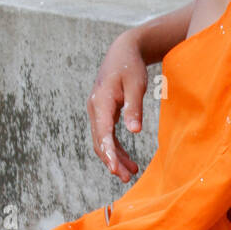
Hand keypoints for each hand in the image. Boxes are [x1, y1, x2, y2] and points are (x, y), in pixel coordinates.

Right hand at [87, 28, 148, 180]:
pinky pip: (107, 136)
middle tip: (126, 178)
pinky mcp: (103, 114)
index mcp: (101, 102)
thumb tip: (135, 132)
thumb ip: (134, 108)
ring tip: (130, 173)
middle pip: (100, 141)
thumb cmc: (130, 67)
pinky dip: (116, 149)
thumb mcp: (136, 86)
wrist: (122, 51)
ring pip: (103, 141)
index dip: (108, 152)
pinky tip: (128, 160)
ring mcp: (97, 112)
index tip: (114, 169)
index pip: (103, 132)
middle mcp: (95, 109)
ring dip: (114, 158)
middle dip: (112, 161)